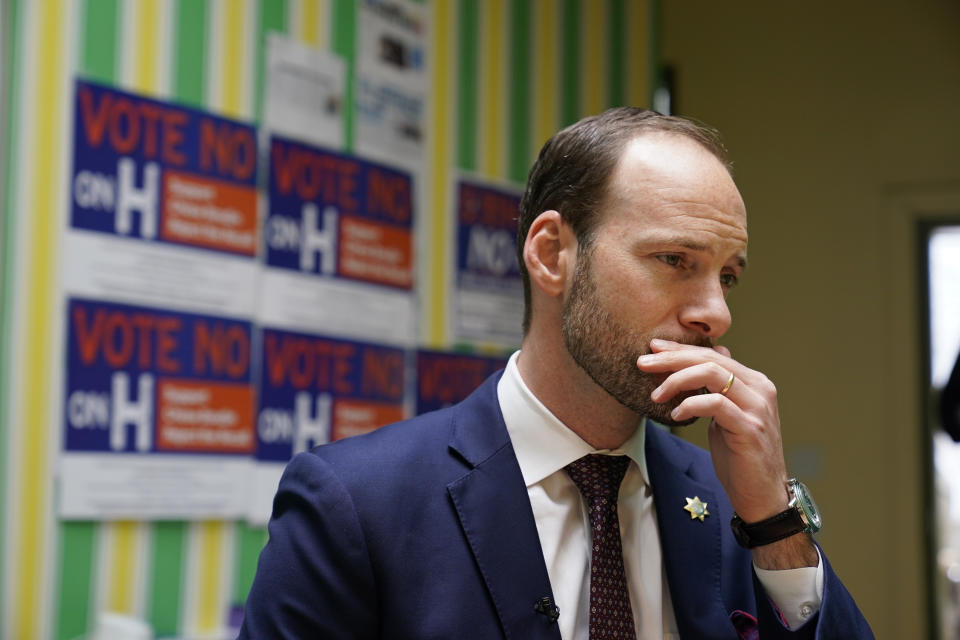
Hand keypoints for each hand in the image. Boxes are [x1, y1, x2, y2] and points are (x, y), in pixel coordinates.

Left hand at [637, 338, 788, 521]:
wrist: (763, 496)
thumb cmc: (739, 456)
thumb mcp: (724, 417)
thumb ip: (715, 390)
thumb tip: (697, 364)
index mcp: (753, 382)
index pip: (713, 355)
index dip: (680, 349)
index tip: (652, 348)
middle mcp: (759, 389)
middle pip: (710, 360)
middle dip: (672, 358)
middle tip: (643, 363)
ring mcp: (757, 408)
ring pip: (713, 374)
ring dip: (677, 380)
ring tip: (656, 394)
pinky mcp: (750, 428)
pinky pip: (715, 404)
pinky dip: (691, 404)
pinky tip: (674, 415)